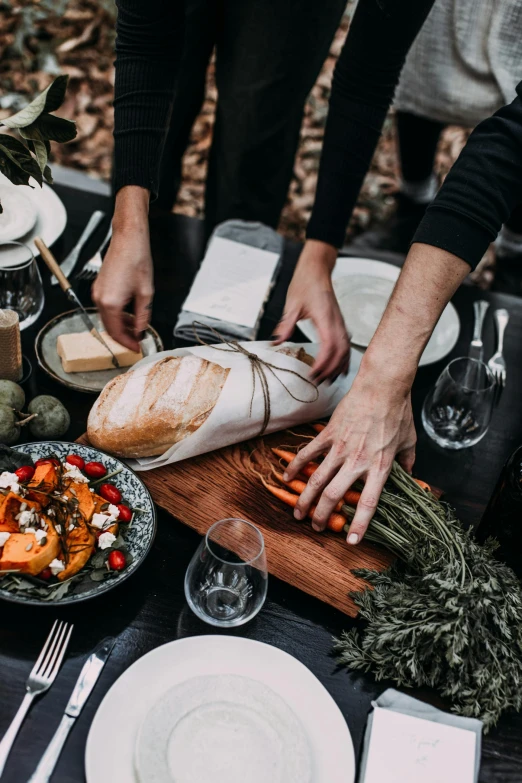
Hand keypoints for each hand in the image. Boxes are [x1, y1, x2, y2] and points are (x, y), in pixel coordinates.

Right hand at [91, 187, 152, 352]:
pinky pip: (107, 308)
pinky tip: (130, 315)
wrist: (128, 239)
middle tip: (138, 341)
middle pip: (109, 328)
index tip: (137, 347)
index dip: (127, 343)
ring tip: (137, 328)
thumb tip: (141, 331)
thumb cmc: (137, 260)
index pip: (116, 332)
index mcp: (110, 303)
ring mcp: (97, 292)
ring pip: (108, 318)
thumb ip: (142, 316)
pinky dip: (118, 315)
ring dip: (121, 326)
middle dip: (124, 336)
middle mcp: (99, 299)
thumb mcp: (146, 293)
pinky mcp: (100, 287)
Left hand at [273, 240, 349, 382]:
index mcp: (325, 318)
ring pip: (346, 350)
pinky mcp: (339, 324)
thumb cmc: (304, 284)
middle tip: (318, 383)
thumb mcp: (292, 304)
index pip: (329, 346)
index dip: (322, 363)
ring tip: (328, 381)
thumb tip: (276, 343)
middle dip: (330, 370)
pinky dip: (344, 359)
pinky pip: (346, 344)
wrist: (316, 270)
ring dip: (338, 367)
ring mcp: (340, 323)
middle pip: (340, 352)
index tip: (312, 374)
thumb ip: (286, 324)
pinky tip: (339, 369)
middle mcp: (336, 322)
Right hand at [283, 370, 415, 542]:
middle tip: (316, 527)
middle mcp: (358, 462)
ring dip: (304, 499)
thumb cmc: (398, 413)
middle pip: (333, 496)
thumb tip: (412, 478)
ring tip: (298, 513)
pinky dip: (295, 467)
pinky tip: (287, 478)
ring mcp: (340, 448)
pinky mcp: (328, 434)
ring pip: (316, 480)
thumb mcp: (409, 442)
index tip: (350, 541)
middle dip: (322, 517)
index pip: (368, 503)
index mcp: (380, 467)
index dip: (358, 525)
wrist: (382, 387)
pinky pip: (308, 454)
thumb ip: (408, 464)